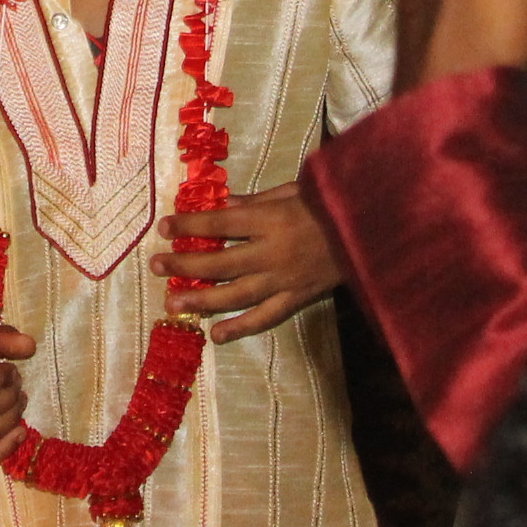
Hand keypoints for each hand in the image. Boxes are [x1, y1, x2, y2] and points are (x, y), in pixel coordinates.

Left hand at [153, 181, 339, 339]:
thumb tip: (220, 202)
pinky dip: (240, 327)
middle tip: (156, 267)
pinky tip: (216, 335)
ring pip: (236, 293)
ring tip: (173, 303)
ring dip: (203, 299)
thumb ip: (254, 199)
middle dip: (186, 264)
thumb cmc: (330, 204)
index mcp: (270, 220)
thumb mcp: (290, 191)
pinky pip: (266, 316)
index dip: (190, 225)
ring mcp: (285, 279)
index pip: (220, 222)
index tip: (163, 227)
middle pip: (221, 261)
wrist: (371, 230)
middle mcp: (273, 252)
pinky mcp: (298, 298)